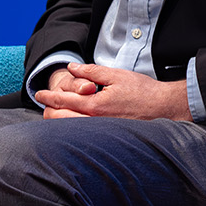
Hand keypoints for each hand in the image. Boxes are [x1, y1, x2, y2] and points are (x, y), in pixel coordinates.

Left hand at [35, 63, 189, 121]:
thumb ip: (91, 71)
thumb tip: (73, 68)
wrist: (165, 108)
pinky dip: (72, 128)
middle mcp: (95, 122)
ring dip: (58, 121)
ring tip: (55, 113)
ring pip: (69, 130)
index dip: (49, 97)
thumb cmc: (144, 92)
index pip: (63, 101)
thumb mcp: (116, 75)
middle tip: (45, 104)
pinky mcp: (108, 137)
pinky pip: (82, 134)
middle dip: (48, 111)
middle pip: (60, 120)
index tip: (40, 94)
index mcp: (95, 105)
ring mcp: (101, 132)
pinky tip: (73, 124)